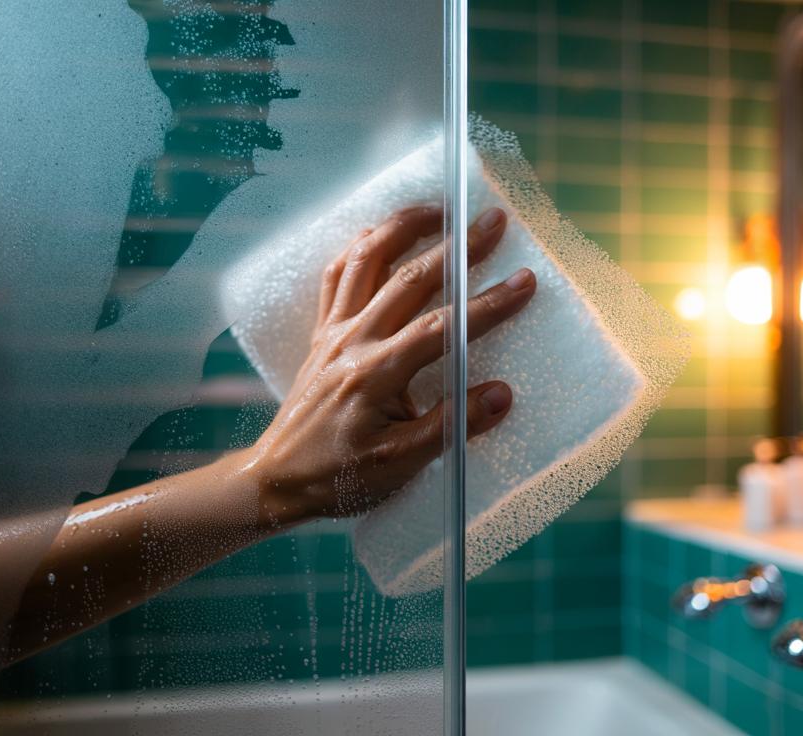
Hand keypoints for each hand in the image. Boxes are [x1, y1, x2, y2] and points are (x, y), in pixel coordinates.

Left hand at [245, 206, 534, 523]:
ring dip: (405, 226)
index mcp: (376, 374)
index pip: (442, 328)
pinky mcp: (322, 331)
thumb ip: (452, 427)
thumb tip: (502, 394)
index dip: (487, 304)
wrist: (278, 480)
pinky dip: (362, 245)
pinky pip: (338, 273)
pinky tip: (386, 231)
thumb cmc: (340, 477)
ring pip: (368, 260)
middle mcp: (353, 341)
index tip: (525, 282)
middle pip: (410, 278)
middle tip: (494, 220)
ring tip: (441, 207)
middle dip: (458, 247)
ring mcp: (334, 331)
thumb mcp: (401, 465)